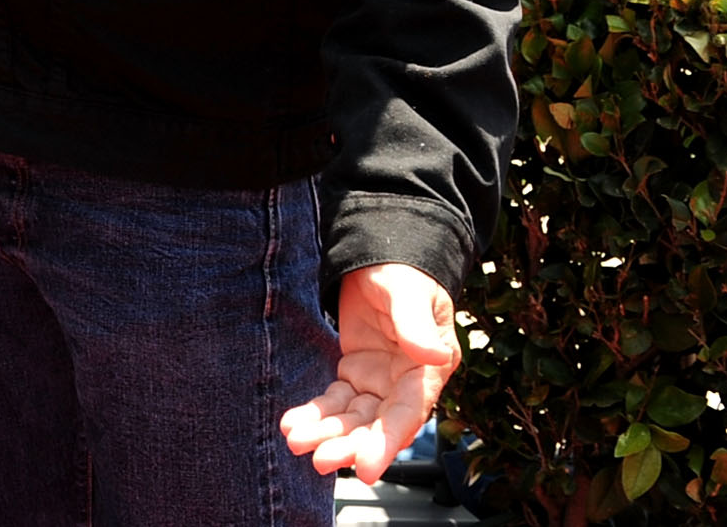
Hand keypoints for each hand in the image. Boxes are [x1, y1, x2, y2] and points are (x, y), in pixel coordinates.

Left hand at [280, 263, 459, 483]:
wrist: (380, 257)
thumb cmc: (402, 272)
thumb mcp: (408, 293)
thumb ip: (416, 324)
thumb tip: (433, 355)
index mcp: (428, 369)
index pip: (408, 413)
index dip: (388, 442)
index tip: (367, 468)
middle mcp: (406, 383)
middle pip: (378, 425)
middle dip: (350, 445)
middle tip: (320, 460)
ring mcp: (380, 381)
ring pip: (354, 419)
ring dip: (327, 434)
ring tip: (297, 442)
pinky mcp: (356, 374)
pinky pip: (335, 401)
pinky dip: (315, 414)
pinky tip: (293, 424)